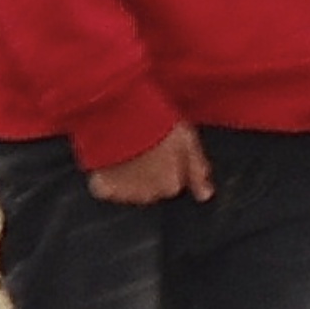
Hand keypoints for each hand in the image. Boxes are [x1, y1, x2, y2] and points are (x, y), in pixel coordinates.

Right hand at [89, 122, 213, 206]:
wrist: (118, 113)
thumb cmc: (154, 121)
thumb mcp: (187, 140)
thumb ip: (198, 170)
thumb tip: (205, 195)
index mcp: (172, 184)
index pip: (173, 184)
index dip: (167, 163)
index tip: (159, 148)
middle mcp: (151, 195)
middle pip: (152, 190)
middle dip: (148, 173)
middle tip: (141, 147)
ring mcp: (126, 194)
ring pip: (130, 191)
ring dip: (128, 177)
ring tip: (125, 151)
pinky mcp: (104, 189)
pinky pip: (106, 189)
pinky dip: (107, 179)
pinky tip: (109, 160)